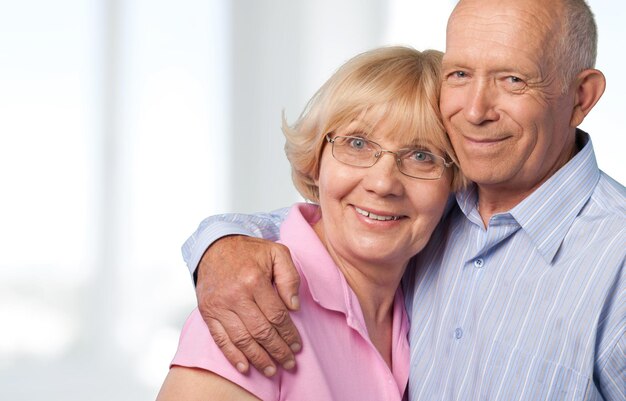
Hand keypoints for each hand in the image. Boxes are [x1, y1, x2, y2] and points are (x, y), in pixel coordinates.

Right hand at [195, 235, 301, 376]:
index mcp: (254, 280)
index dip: (289, 334)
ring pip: (242, 339)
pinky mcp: (208, 312)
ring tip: (272, 370)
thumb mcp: (277, 253)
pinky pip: (220, 338)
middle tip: (289, 363)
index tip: (298, 346)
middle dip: (278, 350)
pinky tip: (245, 367)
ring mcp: (220, 305)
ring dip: (258, 358)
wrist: (215, 246)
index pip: (277, 315)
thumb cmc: (249, 251)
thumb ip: (289, 277)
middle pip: (261, 331)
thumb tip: (293, 307)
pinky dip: (232, 355)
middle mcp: (236, 295)